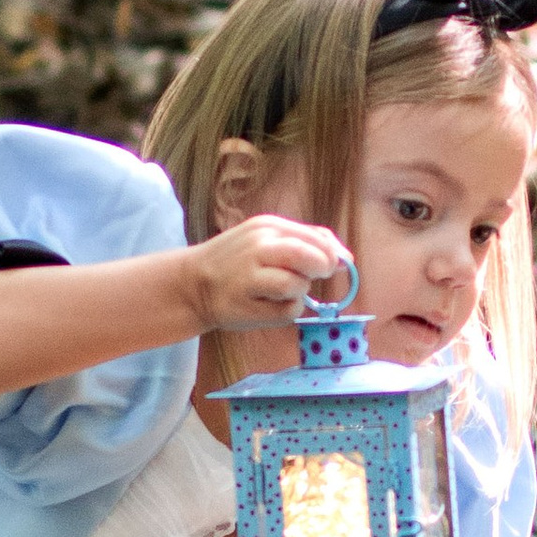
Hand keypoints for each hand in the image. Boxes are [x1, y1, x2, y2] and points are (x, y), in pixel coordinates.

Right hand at [191, 215, 351, 334]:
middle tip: (313, 277)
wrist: (192, 284)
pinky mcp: (247, 305)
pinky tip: (268, 305)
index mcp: (266, 226)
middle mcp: (258, 247)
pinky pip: (287, 310)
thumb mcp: (265, 239)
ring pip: (297, 285)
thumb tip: (344, 258)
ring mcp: (250, 276)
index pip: (314, 237)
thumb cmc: (237, 262)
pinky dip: (287, 310)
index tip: (333, 265)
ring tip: (282, 290)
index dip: (331, 254)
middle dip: (320, 269)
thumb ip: (303, 242)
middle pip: (308, 257)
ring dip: (299, 291)